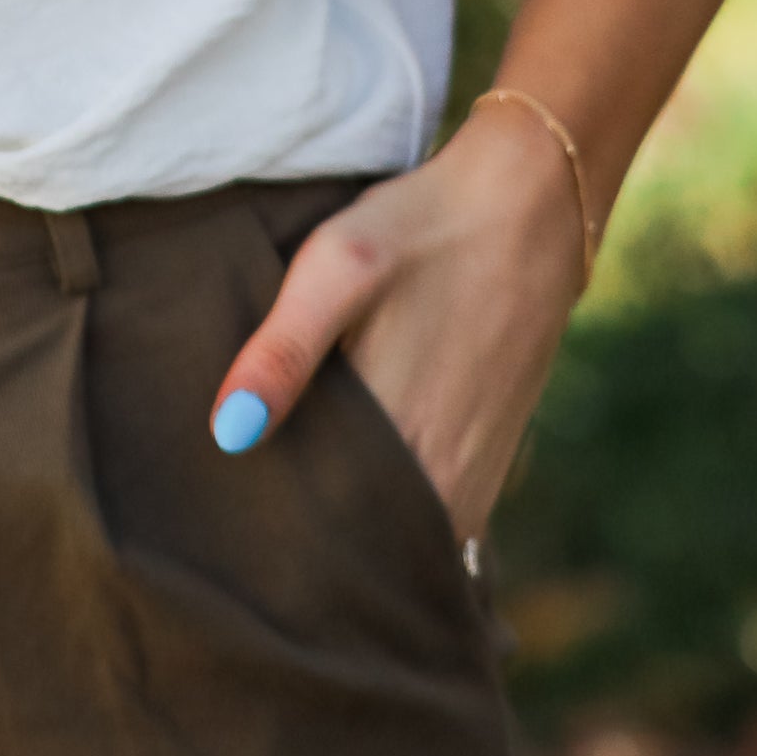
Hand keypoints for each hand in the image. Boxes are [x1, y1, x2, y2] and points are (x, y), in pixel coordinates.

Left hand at [206, 101, 587, 538]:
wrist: (530, 206)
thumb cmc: (421, 229)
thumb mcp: (336, 267)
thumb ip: (282, 352)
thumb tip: (227, 434)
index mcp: (402, 442)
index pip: (323, 535)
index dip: (273, 538)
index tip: (228, 530)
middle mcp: (446, 482)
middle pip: (359, 548)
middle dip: (308, 545)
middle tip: (245, 523)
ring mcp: (476, 481)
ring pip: (398, 542)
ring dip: (351, 534)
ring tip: (289, 505)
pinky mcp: (491, 467)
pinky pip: (433, 522)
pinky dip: (392, 516)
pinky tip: (349, 481)